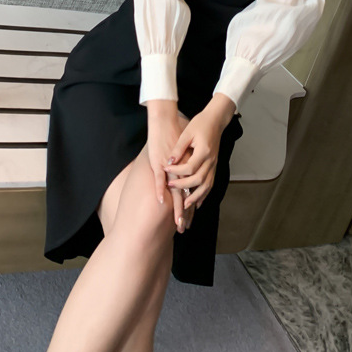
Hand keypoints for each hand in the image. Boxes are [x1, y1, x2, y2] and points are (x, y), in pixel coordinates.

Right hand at [145, 103, 194, 232]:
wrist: (166, 122)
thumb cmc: (174, 136)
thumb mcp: (183, 153)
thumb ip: (185, 165)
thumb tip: (186, 179)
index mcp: (189, 168)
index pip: (191, 192)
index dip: (190, 207)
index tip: (190, 222)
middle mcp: (183, 170)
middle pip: (186, 195)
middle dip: (185, 213)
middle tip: (184, 229)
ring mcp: (171, 167)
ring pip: (176, 191)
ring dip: (177, 208)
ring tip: (177, 223)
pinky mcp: (160, 162)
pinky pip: (161, 179)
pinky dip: (162, 190)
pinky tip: (162, 202)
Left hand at [162, 108, 225, 212]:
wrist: (216, 120)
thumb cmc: (200, 124)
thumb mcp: (187, 133)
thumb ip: (179, 149)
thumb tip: (169, 162)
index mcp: (204, 152)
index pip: (190, 168)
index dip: (176, 170)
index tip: (165, 168)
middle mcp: (211, 160)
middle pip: (198, 180)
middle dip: (184, 186)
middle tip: (170, 186)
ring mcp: (214, 164)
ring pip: (207, 186)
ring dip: (196, 197)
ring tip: (185, 205)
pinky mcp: (214, 166)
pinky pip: (210, 183)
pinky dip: (204, 194)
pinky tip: (198, 202)